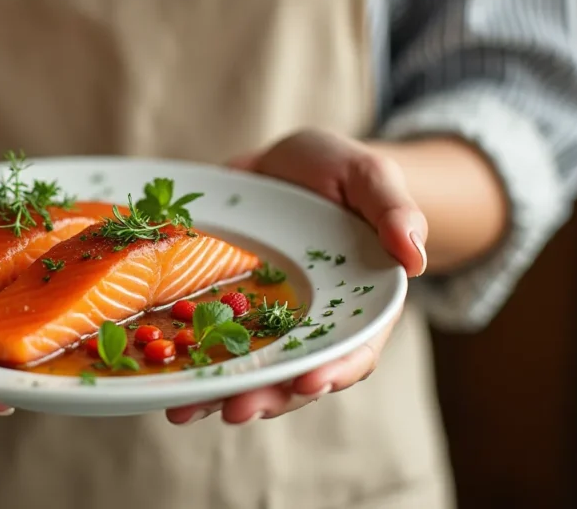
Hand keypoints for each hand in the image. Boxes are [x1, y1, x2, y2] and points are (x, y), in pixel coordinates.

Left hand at [166, 129, 427, 424]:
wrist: (283, 165)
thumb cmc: (339, 171)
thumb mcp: (370, 177)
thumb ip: (395, 211)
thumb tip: (415, 257)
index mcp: (358, 305)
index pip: (353, 350)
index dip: (333, 371)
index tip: (308, 382)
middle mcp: (311, 325)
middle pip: (293, 374)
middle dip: (266, 396)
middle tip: (235, 411)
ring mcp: (266, 322)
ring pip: (246, 369)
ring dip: (218, 394)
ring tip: (183, 411)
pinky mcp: (225, 310)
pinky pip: (207, 341)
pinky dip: (187, 364)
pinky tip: (162, 381)